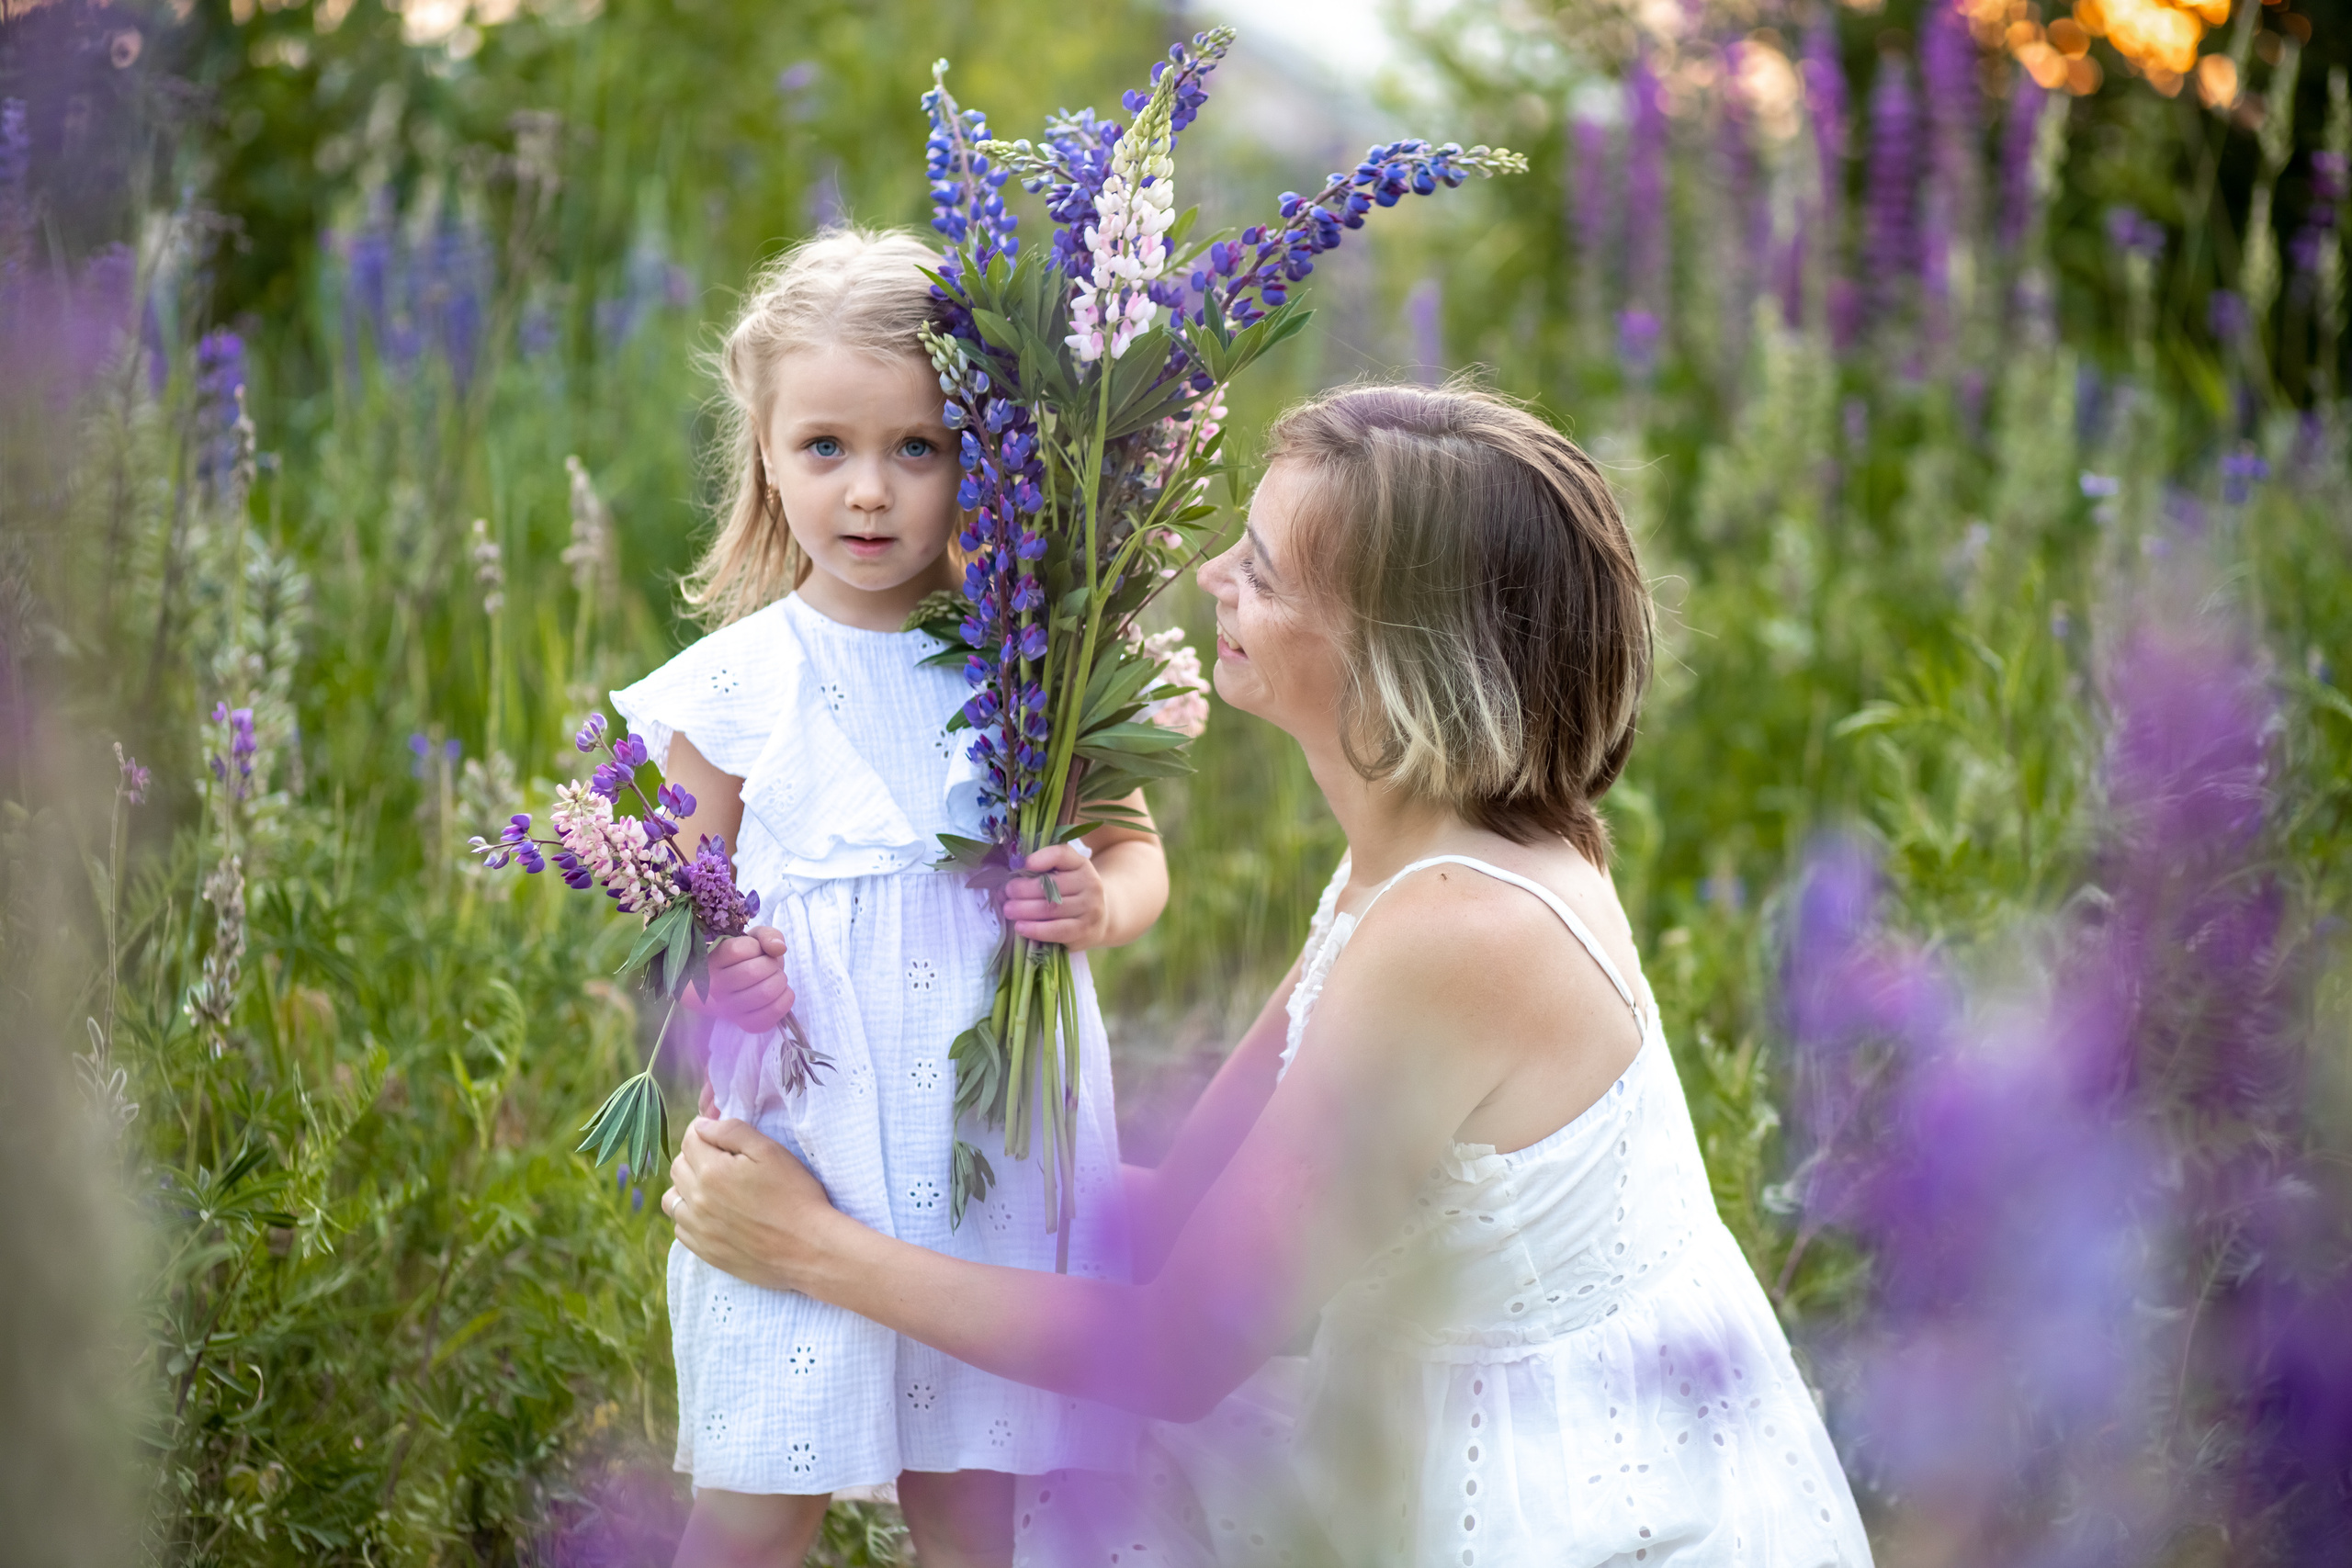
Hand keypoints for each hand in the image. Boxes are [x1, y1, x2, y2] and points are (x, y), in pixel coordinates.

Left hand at [664, 1116, 843, 1292]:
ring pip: (672, 1199)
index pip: (690, 1139)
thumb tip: (701, 1125)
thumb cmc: (794, 1194)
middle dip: (695, 1156)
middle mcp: (697, 1200)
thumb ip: (732, 1131)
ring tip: (712, 1188)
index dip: (704, 1131)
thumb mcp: (770, 1151)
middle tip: (723, 1159)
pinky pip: (680, 1228)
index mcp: (711, 1171)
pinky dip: (689, 1216)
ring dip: (686, 1187)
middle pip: (678, 1166)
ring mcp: (698, 1229)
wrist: (808, 1248)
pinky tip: (712, 1215)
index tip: (720, 1135)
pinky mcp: (705, 1252)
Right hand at [699, 927, 793, 1033]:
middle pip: (753, 972)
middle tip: (771, 965)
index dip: (756, 946)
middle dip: (772, 964)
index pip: (738, 950)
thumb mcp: (753, 939)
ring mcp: (730, 1009)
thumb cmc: (745, 959)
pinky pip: (774, 1012)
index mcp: (712, 962)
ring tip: (775, 978)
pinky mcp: (747, 1024)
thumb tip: (778, 948)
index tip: (757, 950)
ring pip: (765, 993)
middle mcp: (716, 987)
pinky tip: (780, 992)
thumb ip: (767, 935)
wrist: (734, 990)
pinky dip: (786, 998)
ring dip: (780, 981)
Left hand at [1001, 844, 1113, 950]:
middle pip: (1051, 885)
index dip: (1040, 859)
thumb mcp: (1064, 875)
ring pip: (1051, 908)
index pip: (1060, 855)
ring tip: (1008, 910)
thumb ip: (1040, 873)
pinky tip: (1020, 927)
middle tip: (1007, 893)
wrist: (1102, 918)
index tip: (1022, 865)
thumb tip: (1005, 885)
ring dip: (1024, 910)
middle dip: (1023, 889)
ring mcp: (1090, 908)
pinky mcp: (1084, 930)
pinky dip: (1035, 929)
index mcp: (1081, 864)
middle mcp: (1090, 883)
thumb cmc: (1072, 893)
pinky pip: (1056, 930)